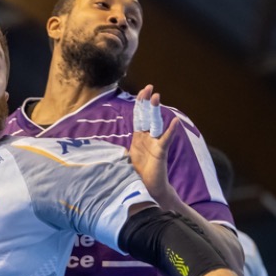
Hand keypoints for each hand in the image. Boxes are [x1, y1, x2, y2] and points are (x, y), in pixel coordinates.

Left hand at [129, 84, 178, 198]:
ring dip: (156, 110)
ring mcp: (155, 144)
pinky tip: (175, 122)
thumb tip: (101, 146)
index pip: (139, 116)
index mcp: (139, 137)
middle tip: (149, 87)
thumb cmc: (137, 173)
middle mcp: (148, 137)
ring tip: (157, 97)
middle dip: (147, 102)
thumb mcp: (125, 157)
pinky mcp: (160, 153)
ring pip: (156, 124)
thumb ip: (119, 148)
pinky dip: (170, 131)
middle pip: (147, 116)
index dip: (140, 104)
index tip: (142, 90)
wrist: (147, 188)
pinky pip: (166, 140)